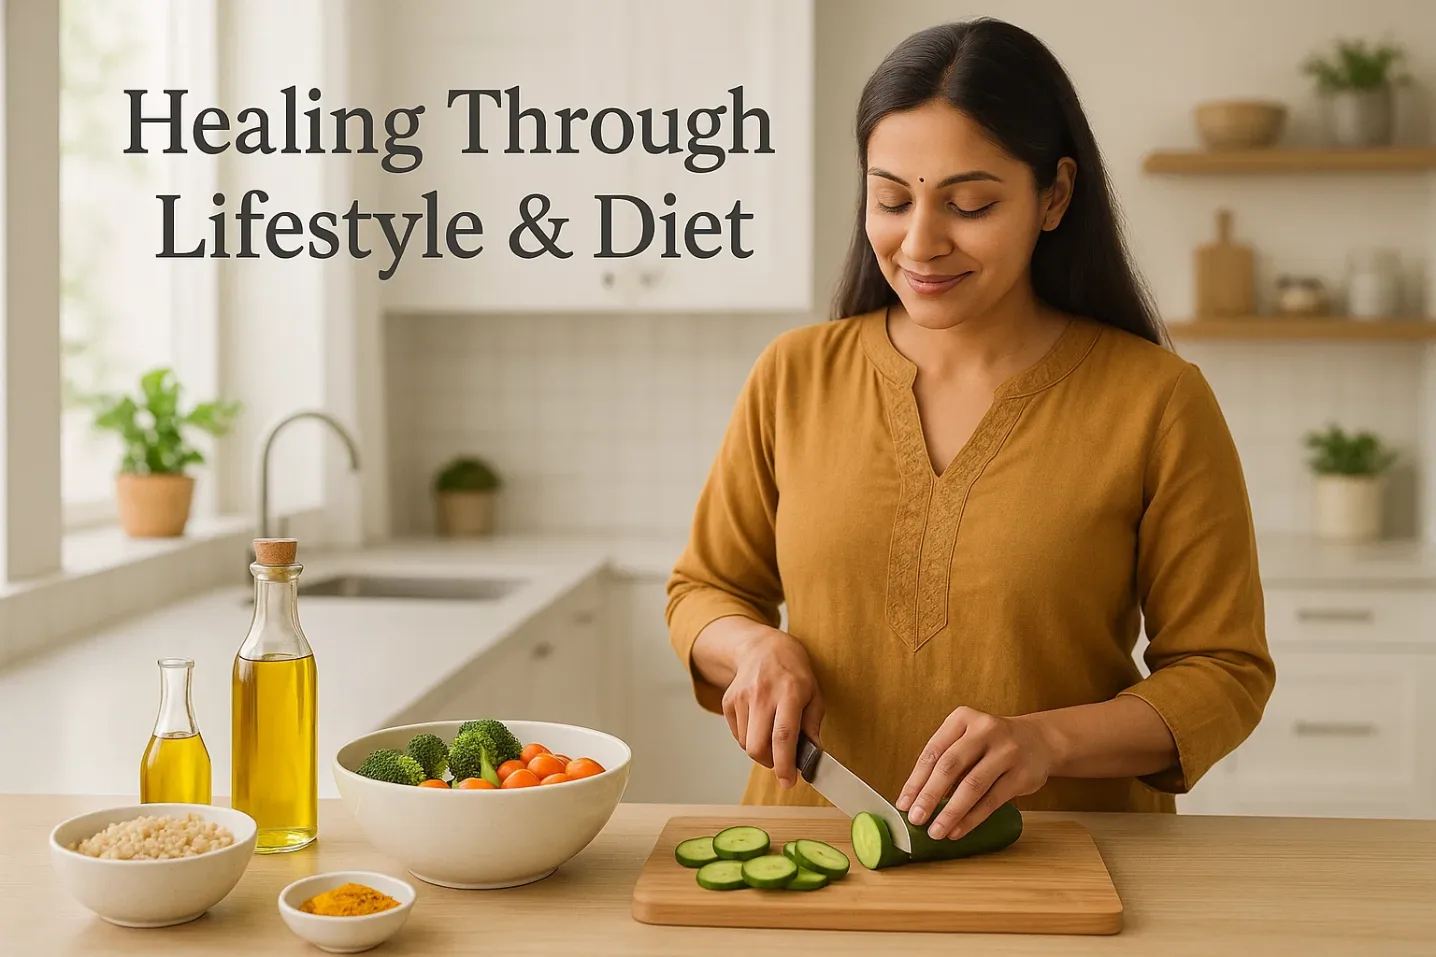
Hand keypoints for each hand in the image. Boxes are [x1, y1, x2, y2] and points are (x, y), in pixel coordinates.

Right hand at [714, 623, 823, 788]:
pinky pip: (738, 735)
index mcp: (789, 692)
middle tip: (782, 762)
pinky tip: (760, 723)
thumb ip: (812, 725)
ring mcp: (741, 697)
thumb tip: (812, 755)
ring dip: (761, 749)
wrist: (763, 647)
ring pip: (746, 744)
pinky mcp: (728, 701)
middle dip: (770, 763)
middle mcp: (762, 694)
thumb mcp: (814, 694)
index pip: (783, 736)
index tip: (789, 782)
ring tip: (772, 733)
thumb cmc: (794, 673)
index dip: (785, 764)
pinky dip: (750, 738)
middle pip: (757, 746)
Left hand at [896, 707, 1054, 839]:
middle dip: (929, 796)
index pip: (933, 752)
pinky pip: (992, 800)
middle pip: (950, 766)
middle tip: (915, 819)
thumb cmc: (991, 744)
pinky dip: (972, 818)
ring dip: (950, 812)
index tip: (903, 804)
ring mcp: (1006, 751)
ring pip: (972, 786)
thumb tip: (915, 799)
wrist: (1039, 740)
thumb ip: (945, 760)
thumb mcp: (967, 738)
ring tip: (935, 831)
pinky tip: (958, 830)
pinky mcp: (1022, 774)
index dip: (915, 780)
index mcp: (962, 718)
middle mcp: (984, 730)